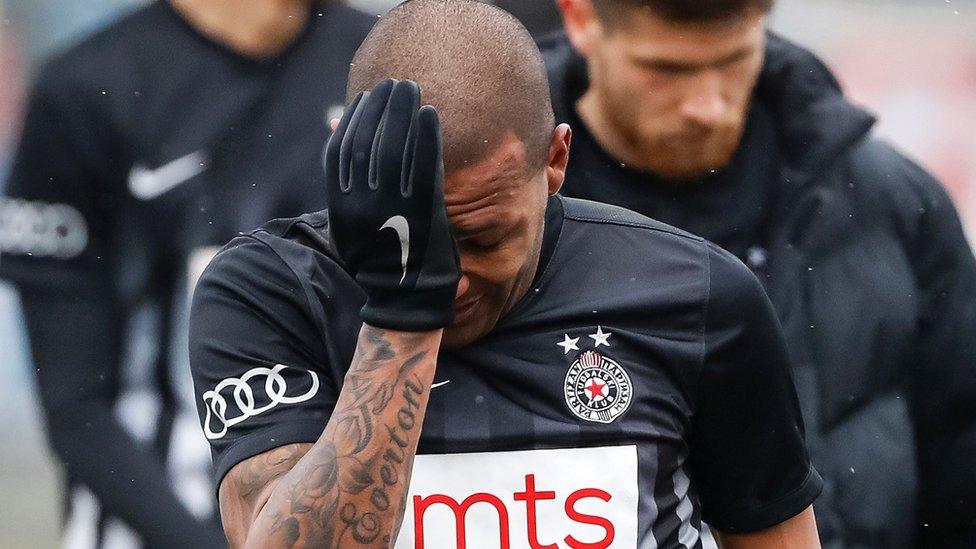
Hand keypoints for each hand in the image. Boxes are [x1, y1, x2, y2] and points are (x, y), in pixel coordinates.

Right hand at [324, 79, 460, 330]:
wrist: (404, 299)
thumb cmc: (381, 260)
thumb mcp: (352, 228)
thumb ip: (349, 191)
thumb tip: (342, 151)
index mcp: (341, 207)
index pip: (341, 151)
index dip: (354, 120)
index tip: (366, 98)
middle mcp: (362, 204)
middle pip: (367, 141)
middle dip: (380, 107)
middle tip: (393, 85)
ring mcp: (392, 207)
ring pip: (394, 147)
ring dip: (402, 112)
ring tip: (411, 90)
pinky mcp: (422, 210)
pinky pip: (424, 164)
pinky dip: (426, 135)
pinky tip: (431, 114)